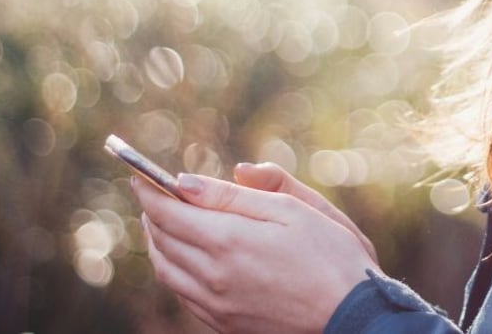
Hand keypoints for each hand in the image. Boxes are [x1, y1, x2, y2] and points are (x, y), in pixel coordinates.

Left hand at [133, 164, 379, 333]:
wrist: (352, 315)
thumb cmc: (332, 255)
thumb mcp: (292, 209)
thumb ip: (238, 194)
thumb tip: (187, 181)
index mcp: (229, 240)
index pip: (168, 211)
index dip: (149, 190)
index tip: (139, 174)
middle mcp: (213, 275)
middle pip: (162, 240)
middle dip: (152, 212)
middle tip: (151, 193)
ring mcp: (216, 304)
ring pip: (166, 270)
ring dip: (157, 242)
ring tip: (161, 222)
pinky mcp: (224, 324)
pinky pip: (182, 293)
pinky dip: (172, 269)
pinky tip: (184, 258)